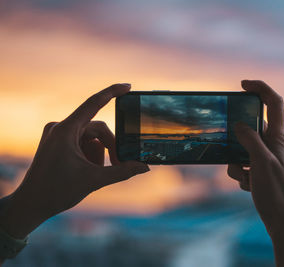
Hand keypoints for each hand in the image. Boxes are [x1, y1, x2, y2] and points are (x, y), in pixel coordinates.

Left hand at [0, 84, 148, 238]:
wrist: (31, 204)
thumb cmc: (57, 192)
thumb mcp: (94, 180)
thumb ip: (122, 172)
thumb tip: (145, 167)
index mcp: (66, 130)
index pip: (94, 103)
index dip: (112, 92)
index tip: (128, 86)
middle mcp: (61, 127)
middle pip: (98, 129)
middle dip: (110, 147)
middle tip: (118, 165)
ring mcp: (58, 134)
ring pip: (91, 137)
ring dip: (98, 154)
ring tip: (93, 172)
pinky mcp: (57, 142)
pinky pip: (82, 142)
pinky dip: (89, 154)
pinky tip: (84, 170)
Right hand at [227, 80, 283, 266]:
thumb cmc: (277, 190)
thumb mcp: (262, 162)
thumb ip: (250, 140)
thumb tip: (239, 124)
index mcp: (278, 136)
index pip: (273, 102)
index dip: (260, 88)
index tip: (242, 85)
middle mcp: (273, 144)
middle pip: (252, 126)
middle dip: (237, 135)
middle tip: (228, 142)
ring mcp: (266, 158)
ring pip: (243, 148)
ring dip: (236, 160)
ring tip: (243, 175)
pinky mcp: (260, 172)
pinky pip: (242, 164)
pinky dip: (240, 174)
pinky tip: (247, 186)